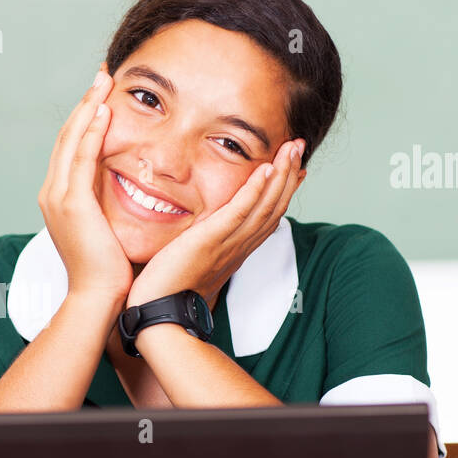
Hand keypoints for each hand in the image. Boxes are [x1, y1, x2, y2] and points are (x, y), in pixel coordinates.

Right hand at [38, 62, 133, 306]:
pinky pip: (81, 157)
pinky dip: (91, 131)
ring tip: (103, 82)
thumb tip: (130, 189)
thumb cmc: (108, 270)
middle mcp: (53, 193)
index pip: (71, 148)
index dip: (85, 118)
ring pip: (71, 140)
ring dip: (88, 107)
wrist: (99, 296)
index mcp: (60, 198)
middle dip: (85, 104)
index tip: (102, 95)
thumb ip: (108, 204)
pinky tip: (103, 110)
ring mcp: (59, 197)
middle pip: (67, 136)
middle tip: (102, 76)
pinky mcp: (72, 203)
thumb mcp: (105, 228)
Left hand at [128, 137, 305, 306]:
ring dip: (281, 174)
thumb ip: (203, 245)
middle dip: (289, 174)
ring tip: (292, 148)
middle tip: (300, 146)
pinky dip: (254, 190)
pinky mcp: (210, 241)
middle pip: (274, 207)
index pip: (268, 217)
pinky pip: (239, 212)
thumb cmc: (168, 290)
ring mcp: (228, 244)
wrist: (158, 312)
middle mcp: (238, 247)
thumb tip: (201, 235)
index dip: (284, 191)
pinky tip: (265, 169)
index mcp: (236, 251)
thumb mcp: (193, 261)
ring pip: (265, 206)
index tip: (297, 169)